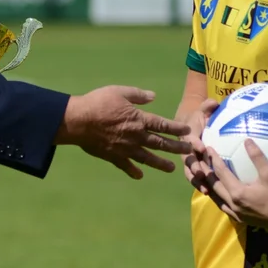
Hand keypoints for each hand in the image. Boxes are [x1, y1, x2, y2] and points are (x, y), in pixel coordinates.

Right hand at [56, 86, 191, 178]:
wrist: (79, 121)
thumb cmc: (98, 103)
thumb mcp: (119, 92)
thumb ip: (138, 95)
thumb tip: (153, 96)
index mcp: (139, 119)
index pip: (163, 125)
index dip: (176, 128)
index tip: (187, 131)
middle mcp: (136, 136)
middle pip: (160, 143)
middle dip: (176, 147)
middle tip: (188, 152)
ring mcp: (126, 149)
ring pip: (148, 158)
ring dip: (161, 163)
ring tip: (172, 168)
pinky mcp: (114, 157)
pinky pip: (126, 166)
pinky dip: (133, 171)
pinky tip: (139, 176)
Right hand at [182, 99, 218, 194]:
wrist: (187, 127)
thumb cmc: (198, 118)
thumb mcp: (201, 109)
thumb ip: (208, 106)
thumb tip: (214, 102)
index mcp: (187, 136)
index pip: (190, 139)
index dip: (194, 143)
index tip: (201, 147)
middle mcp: (185, 150)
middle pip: (188, 160)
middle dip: (194, 167)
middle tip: (202, 173)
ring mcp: (187, 161)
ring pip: (190, 173)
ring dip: (197, 181)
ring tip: (205, 189)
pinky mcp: (192, 169)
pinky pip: (195, 179)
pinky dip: (200, 186)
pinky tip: (210, 195)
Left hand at [204, 143, 267, 231]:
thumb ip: (257, 156)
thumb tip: (247, 140)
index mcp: (237, 192)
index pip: (220, 173)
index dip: (213, 159)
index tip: (208, 148)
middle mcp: (233, 204)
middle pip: (212, 186)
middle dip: (205, 172)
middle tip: (200, 161)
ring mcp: (236, 213)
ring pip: (216, 199)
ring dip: (209, 187)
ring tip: (204, 176)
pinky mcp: (241, 219)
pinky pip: (224, 207)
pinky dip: (219, 198)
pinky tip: (220, 192)